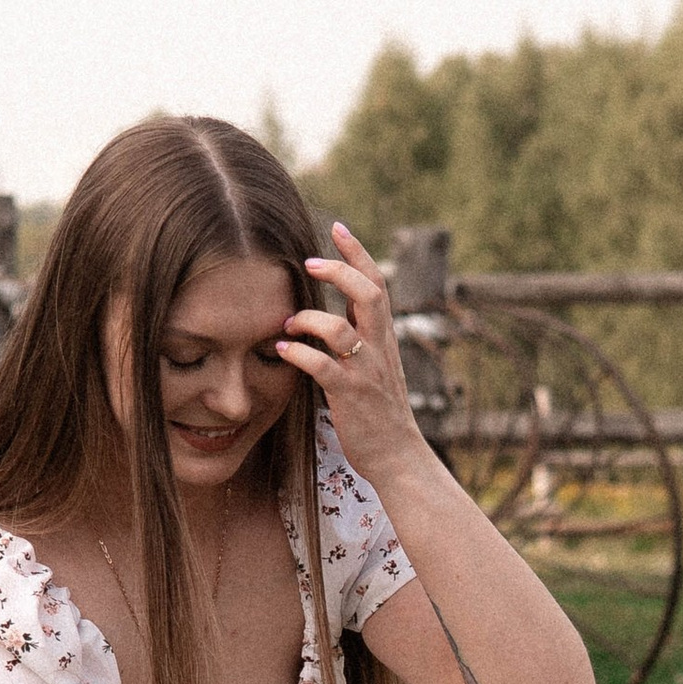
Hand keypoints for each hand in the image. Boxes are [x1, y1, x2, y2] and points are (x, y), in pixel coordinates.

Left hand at [277, 221, 427, 486]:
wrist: (398, 456)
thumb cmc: (379, 413)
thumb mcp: (374, 368)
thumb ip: (357, 339)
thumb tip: (332, 314)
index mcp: (384, 338)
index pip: (377, 284)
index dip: (358, 253)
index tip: (338, 227)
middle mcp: (379, 349)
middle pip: (369, 293)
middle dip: (340, 271)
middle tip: (309, 262)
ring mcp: (366, 372)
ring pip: (342, 329)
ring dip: (309, 319)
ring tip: (288, 323)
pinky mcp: (351, 396)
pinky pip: (324, 367)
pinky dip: (300, 354)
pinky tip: (284, 350)